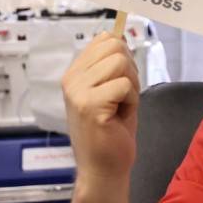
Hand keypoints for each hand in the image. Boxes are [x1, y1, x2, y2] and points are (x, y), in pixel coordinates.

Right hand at [61, 33, 139, 185]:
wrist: (104, 167)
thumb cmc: (111, 131)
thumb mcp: (111, 90)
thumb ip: (112, 65)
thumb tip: (118, 35)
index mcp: (75, 73)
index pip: (105, 39)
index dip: (124, 57)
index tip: (121, 82)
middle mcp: (71, 79)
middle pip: (115, 45)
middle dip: (130, 70)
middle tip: (122, 97)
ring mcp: (77, 91)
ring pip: (121, 63)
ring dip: (131, 86)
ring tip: (120, 107)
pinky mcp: (89, 105)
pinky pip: (125, 85)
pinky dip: (131, 101)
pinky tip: (118, 117)